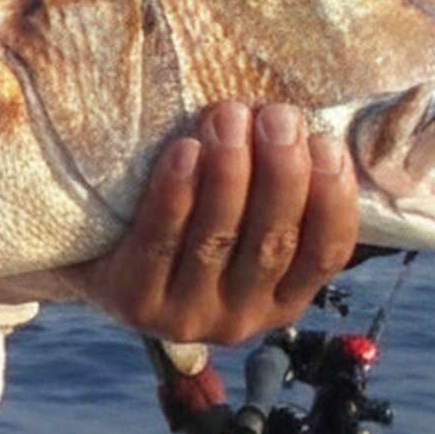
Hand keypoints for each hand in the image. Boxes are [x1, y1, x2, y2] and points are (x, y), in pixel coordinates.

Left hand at [75, 100, 358, 347]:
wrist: (101, 256)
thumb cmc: (192, 219)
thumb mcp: (247, 217)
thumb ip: (283, 188)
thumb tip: (323, 128)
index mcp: (285, 299)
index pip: (326, 254)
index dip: (333, 200)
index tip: (326, 143)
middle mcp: (242, 318)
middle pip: (272, 243)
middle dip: (281, 173)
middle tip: (278, 116)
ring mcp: (187, 316)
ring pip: (217, 239)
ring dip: (229, 172)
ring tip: (229, 115)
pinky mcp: (135, 302)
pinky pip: (159, 242)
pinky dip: (175, 194)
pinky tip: (185, 150)